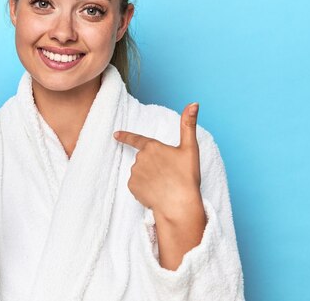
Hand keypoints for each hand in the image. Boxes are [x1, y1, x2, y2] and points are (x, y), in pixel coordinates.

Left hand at [114, 103, 202, 220]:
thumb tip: (194, 103)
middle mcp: (140, 158)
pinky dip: (145, 189)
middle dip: (154, 166)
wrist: (179, 205)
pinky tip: (156, 193)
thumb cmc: (186, 177)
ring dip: (150, 178)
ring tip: (164, 186)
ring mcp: (134, 173)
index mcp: (152, 147)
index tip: (116, 134)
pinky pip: (137, 186)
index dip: (126, 136)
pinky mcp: (132, 187)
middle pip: (144, 160)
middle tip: (169, 176)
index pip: (137, 139)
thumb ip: (189, 124)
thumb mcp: (190, 148)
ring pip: (141, 173)